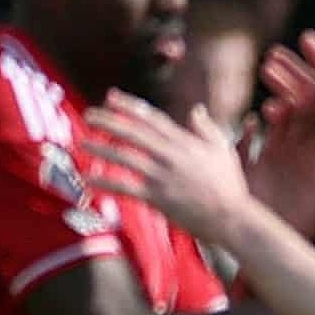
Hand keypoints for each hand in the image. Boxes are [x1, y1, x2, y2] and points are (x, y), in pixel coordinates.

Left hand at [84, 93, 262, 245]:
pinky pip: (124, 187)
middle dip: (108, 121)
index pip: (151, 118)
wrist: (233, 217)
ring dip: (100, 148)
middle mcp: (170, 155)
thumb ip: (207, 128)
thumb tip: (196, 109)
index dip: (128, 106)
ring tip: (82, 141)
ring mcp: (162, 176)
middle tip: (89, 114)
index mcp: (185, 142)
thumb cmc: (231, 186)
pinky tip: (88, 177)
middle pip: (132, 132)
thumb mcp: (224, 150)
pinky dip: (104, 181)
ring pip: (124, 156)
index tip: (110, 97)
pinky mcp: (157, 197)